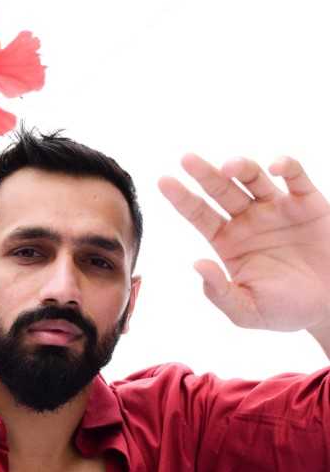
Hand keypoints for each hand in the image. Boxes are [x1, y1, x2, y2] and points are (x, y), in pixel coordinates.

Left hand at [157, 154, 329, 331]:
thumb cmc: (286, 310)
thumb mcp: (247, 311)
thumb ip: (219, 293)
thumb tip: (197, 264)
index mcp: (228, 241)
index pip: (199, 215)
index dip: (182, 198)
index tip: (163, 181)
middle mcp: (248, 220)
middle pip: (221, 190)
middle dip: (204, 174)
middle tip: (186, 159)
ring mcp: (276, 208)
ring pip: (253, 178)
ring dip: (241, 168)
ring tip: (228, 167)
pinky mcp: (307, 203)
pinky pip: (296, 178)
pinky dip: (286, 167)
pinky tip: (276, 167)